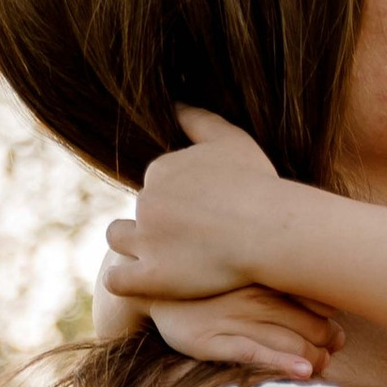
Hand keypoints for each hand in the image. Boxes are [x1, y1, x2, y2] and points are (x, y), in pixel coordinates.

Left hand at [104, 107, 292, 303]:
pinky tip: (144, 281)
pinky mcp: (151, 276)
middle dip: (160, 222)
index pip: (158, 183)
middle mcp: (146, 200)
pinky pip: (116, 280)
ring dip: (132, 244)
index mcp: (161, 170)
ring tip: (163, 256)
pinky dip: (123, 280)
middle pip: (142, 211)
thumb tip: (175, 104)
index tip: (204, 214)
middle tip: (195, 239)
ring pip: (118, 238)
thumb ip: (199, 120)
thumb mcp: (231, 139)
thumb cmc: (258, 185)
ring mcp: (146, 240)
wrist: (270, 229)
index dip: (178, 199)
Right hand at [124, 279, 345, 381]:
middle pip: (312, 327)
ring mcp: (234, 320)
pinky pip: (255, 353)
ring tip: (319, 369)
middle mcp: (256, 298)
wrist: (155, 291)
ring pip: (290, 342)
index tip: (333, 338)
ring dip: (314, 360)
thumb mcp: (244, 278)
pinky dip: (282, 363)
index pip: (318, 302)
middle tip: (327, 357)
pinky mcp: (213, 342)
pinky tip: (302, 372)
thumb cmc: (208, 288)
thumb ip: (281, 289)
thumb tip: (326, 312)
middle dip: (327, 347)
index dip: (331, 324)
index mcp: (266, 280)